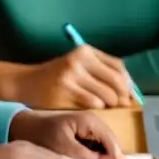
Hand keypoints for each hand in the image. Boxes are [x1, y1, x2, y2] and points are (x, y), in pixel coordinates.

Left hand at [8, 110, 124, 158]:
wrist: (27, 129)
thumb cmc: (43, 135)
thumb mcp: (63, 146)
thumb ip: (84, 153)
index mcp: (89, 121)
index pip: (110, 138)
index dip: (116, 154)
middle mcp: (93, 121)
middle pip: (111, 141)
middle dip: (113, 155)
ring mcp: (90, 127)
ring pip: (106, 144)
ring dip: (106, 156)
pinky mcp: (85, 133)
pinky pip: (97, 145)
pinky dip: (98, 155)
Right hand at [11, 45, 134, 108]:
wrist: (28, 83)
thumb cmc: (57, 77)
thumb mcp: (79, 66)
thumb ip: (101, 72)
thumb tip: (129, 92)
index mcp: (85, 51)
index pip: (118, 66)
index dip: (128, 83)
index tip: (130, 94)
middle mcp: (79, 59)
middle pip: (115, 80)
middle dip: (123, 96)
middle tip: (122, 105)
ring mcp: (72, 75)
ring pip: (106, 95)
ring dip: (110, 104)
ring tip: (104, 106)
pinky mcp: (66, 90)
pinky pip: (93, 103)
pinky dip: (97, 108)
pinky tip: (91, 107)